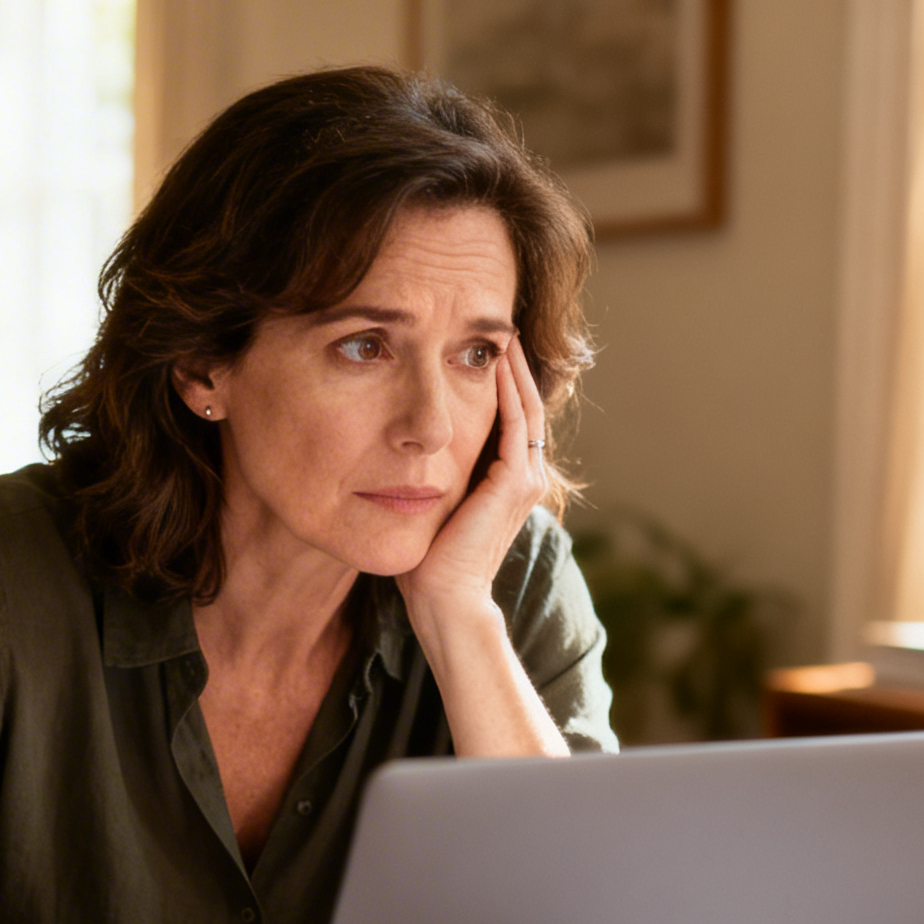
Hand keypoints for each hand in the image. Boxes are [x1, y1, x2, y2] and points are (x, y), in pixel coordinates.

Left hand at [395, 337, 548, 624]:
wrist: (444, 599)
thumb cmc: (428, 563)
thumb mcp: (430, 504)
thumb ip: (429, 476)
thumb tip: (398, 451)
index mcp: (508, 481)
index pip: (510, 418)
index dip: (501, 382)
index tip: (479, 347)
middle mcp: (524, 476)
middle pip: (525, 403)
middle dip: (513, 364)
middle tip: (501, 325)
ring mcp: (524, 478)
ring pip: (525, 405)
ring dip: (514, 367)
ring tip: (503, 330)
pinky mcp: (513, 482)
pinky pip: (514, 421)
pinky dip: (507, 388)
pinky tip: (495, 359)